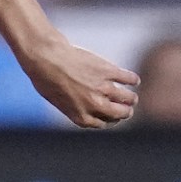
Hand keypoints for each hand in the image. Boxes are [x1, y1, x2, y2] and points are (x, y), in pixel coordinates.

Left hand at [23, 39, 139, 128]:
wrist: (46, 58)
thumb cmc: (45, 78)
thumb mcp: (57, 101)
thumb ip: (74, 107)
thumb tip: (85, 107)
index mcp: (82, 117)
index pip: (104, 123)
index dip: (111, 120)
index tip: (113, 116)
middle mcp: (95, 105)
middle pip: (120, 114)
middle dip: (125, 113)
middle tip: (128, 109)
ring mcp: (103, 88)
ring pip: (128, 98)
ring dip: (132, 99)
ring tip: (132, 98)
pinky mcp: (108, 71)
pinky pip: (127, 78)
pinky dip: (133, 80)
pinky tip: (134, 81)